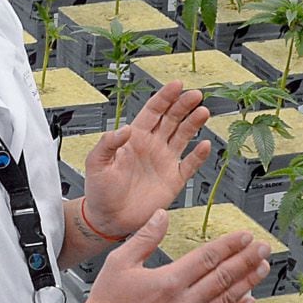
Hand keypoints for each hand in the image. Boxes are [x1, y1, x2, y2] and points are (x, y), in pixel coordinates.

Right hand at [34, 213, 268, 302]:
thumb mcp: (120, 261)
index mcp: (168, 282)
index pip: (208, 258)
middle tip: (263, 248)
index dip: (230, 245)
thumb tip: (163, 216)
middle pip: (224, 277)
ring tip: (262, 268)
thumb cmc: (107, 302)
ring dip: (248, 282)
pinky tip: (247, 301)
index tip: (245, 236)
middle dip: (247, 260)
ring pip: (227, 299)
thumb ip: (146, 237)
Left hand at [78, 81, 212, 244]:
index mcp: (135, 137)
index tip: (177, 85)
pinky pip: (190, 164)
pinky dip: (198, 155)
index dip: (165, 97)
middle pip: (172, 119)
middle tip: (195, 95)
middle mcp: (152, 145)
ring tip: (203, 111)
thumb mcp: (96, 163)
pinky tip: (205, 145)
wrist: (109, 218)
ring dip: (194, 123)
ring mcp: (165, 161)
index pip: (153, 111)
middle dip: (183, 105)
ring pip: (183, 136)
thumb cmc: (99, 189)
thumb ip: (108, 144)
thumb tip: (125, 129)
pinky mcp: (173, 180)